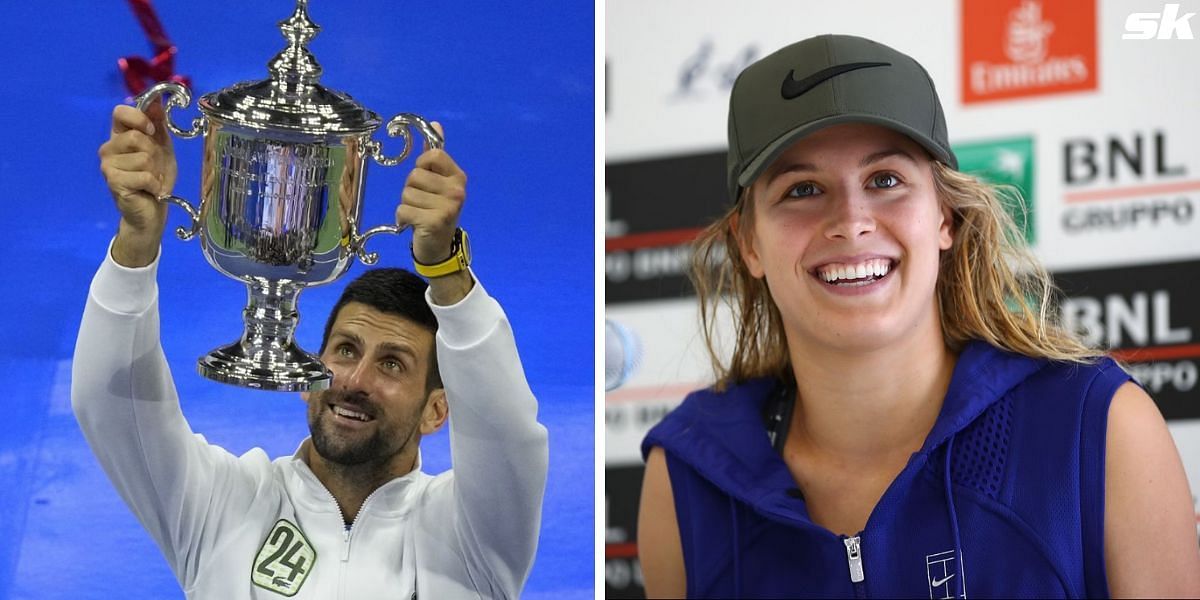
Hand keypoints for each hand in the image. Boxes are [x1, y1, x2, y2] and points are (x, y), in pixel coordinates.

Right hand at [98, 102, 177, 265]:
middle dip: (155, 153)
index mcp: (119, 135)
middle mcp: (109, 147)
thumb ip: (158, 124)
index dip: (138, 117)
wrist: (152, 210)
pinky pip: (144, 175)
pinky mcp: (114, 182)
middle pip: (136, 137)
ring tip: (152, 180)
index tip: (151, 130)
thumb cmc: (156, 177)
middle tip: (155, 167)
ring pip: (143, 157)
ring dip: (156, 171)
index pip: (120, 111)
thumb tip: (157, 99)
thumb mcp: (162, 147)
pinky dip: (155, 184)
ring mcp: (108, 165)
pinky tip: (150, 190)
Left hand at [396, 122, 465, 264]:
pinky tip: (413, 224)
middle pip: (415, 175)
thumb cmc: (436, 210)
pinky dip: (403, 218)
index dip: (422, 165)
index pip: (433, 155)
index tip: (426, 179)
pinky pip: (403, 210)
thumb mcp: (439, 182)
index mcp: (458, 177)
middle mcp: (457, 190)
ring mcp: (448, 207)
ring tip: (418, 214)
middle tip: (422, 202)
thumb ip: (435, 156)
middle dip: (411, 189)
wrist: (439, 247)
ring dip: (406, 205)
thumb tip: (436, 124)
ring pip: (406, 193)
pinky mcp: (435, 222)